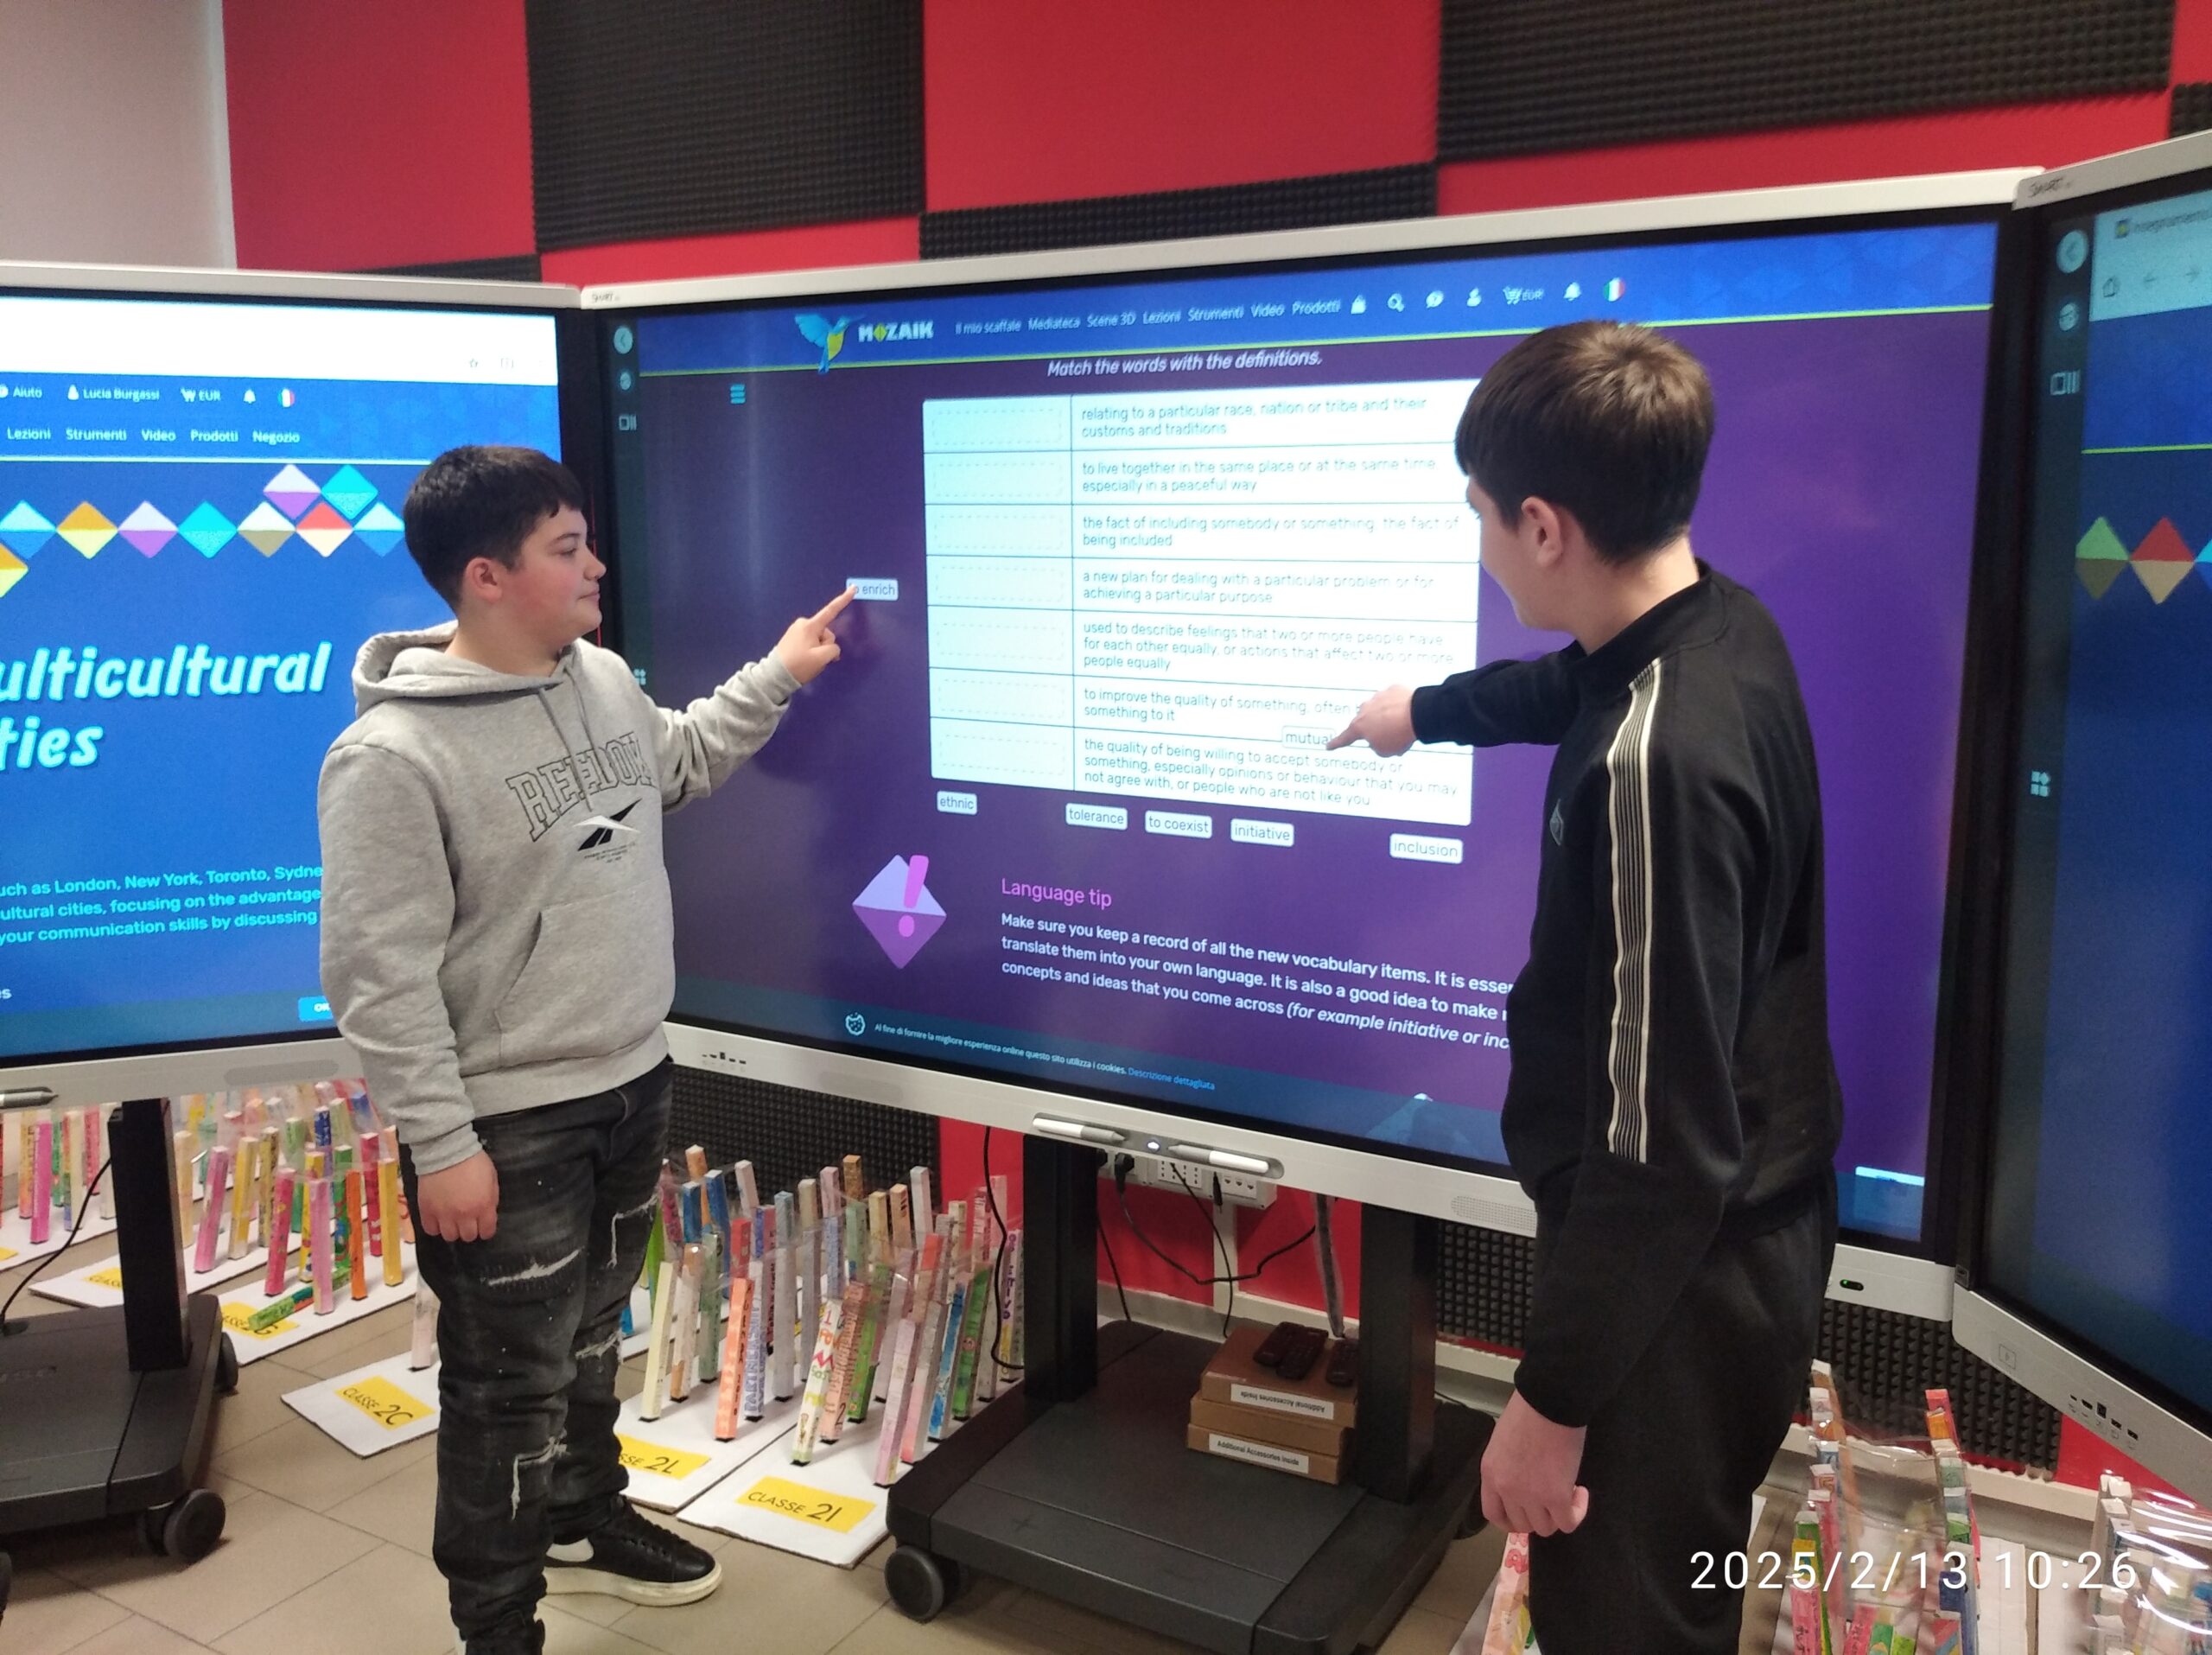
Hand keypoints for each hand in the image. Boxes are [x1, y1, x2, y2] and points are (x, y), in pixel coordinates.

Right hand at [414, 1150, 499, 1242]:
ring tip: (451, 1219)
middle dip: (469, 1229)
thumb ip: (491, 1199)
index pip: (487, 1232)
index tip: (483, 1224)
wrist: (447, 1150)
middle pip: (468, 1236)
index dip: (486, 1229)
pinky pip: (430, 1230)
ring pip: (450, 1236)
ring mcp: (444, 1214)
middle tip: (467, 1219)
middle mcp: (464, 1214)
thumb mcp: (492, 1179)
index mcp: (483, 1206)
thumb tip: (487, 1214)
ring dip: (452, 1229)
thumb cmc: (473, 1161)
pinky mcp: (427, 1210)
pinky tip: (438, 1218)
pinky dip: (435, 1226)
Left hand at [774, 586, 856, 684]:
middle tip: (816, 659)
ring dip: (818, 650)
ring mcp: (796, 630)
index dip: (843, 600)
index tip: (853, 589)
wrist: (776, 675)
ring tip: (808, 662)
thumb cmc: (799, 665)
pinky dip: (812, 650)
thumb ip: (833, 649)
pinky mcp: (792, 638)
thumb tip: (831, 648)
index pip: (831, 611)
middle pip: (826, 632)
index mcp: (810, 626)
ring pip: (818, 638)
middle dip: (826, 645)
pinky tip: (804, 660)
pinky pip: (810, 641)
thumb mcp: (821, 659)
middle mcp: (803, 623)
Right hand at [1325, 684, 1415, 756]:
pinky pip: (1393, 700)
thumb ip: (1377, 746)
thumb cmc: (1399, 734)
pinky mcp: (1393, 690)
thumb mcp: (1385, 751)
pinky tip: (1408, 713)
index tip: (1329, 746)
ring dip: (1388, 716)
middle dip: (1375, 728)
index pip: (1345, 738)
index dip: (1336, 744)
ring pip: (1380, 709)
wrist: (1418, 714)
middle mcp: (1365, 709)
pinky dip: (1399, 706)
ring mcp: (1378, 697)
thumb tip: (1380, 738)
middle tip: (1390, 735)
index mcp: (1359, 727)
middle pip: (1366, 721)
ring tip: (1403, 724)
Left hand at [1480, 1390, 1589, 1536]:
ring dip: (1558, 1514)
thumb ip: (1508, 1466)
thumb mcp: (1504, 1442)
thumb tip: (1524, 1480)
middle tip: (1552, 1497)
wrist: (1550, 1401)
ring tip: (1568, 1491)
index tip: (1525, 1515)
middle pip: (1522, 1524)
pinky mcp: (1557, 1497)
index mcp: (1491, 1474)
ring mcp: (1531, 1496)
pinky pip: (1568, 1522)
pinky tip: (1580, 1493)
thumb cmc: (1529, 1411)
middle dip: (1538, 1515)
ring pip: (1545, 1528)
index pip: (1494, 1514)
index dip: (1511, 1521)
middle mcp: (1507, 1489)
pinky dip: (1577, 1513)